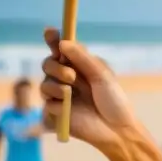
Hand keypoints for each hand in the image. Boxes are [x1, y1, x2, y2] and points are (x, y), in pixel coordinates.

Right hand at [41, 28, 141, 150]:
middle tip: (71, 76)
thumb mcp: (103, 76)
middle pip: (48, 63)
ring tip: (70, 93)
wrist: (117, 129)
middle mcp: (68, 78)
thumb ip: (83, 59)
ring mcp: (61, 95)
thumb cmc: (114, 101)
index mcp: (81, 67)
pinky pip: (47, 103)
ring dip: (56, 86)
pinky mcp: (57, 112)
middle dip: (55, 66)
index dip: (53, 39)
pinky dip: (58, 103)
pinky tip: (69, 109)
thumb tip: (63, 43)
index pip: (62, 49)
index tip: (50, 32)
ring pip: (44, 83)